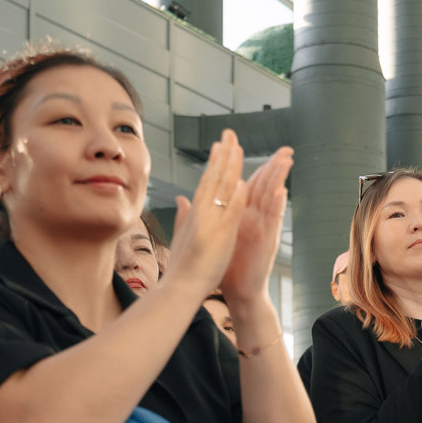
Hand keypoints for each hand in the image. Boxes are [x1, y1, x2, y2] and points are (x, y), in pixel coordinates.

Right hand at [168, 129, 249, 291]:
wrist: (179, 288)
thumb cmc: (183, 266)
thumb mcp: (183, 235)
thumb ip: (183, 215)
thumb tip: (182, 198)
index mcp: (195, 214)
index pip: (206, 182)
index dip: (215, 163)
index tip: (221, 145)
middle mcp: (200, 214)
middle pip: (212, 179)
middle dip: (222, 156)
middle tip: (230, 134)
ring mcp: (208, 224)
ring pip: (219, 191)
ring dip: (229, 169)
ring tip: (237, 148)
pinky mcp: (216, 237)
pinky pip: (227, 215)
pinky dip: (234, 199)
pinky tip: (242, 184)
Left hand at [219, 146, 293, 304]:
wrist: (238, 291)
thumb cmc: (229, 265)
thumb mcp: (217, 235)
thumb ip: (210, 215)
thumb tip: (193, 199)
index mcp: (243, 215)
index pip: (250, 184)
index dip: (254, 166)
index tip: (259, 150)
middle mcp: (256, 219)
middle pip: (266, 187)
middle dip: (275, 167)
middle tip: (287, 149)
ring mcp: (263, 229)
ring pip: (273, 199)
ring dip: (280, 180)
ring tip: (287, 161)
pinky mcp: (267, 242)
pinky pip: (273, 221)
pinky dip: (278, 206)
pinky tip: (282, 192)